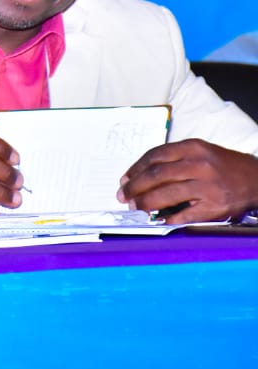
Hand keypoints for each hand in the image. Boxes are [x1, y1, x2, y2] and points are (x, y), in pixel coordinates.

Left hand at [118, 139, 257, 222]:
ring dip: (145, 202)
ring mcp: (208, 186)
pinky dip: (168, 218)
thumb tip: (140, 176)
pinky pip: (185, 214)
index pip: (154, 156)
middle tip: (123, 196)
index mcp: (192, 148)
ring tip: (135, 207)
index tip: (124, 179)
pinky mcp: (215, 206)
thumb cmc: (222, 166)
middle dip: (135, 187)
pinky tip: (158, 220)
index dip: (135, 169)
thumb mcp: (200, 152)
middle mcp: (199, 165)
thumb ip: (173, 160)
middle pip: (156, 175)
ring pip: (166, 194)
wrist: (256, 179)